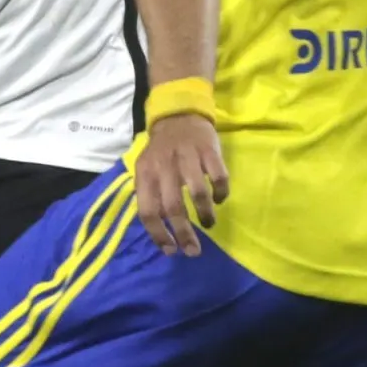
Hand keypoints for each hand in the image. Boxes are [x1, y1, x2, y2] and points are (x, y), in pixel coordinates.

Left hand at [134, 114, 229, 256]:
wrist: (179, 115)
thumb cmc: (162, 151)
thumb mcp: (146, 170)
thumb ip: (149, 195)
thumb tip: (157, 230)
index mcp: (146, 174)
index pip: (148, 211)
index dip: (158, 234)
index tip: (171, 250)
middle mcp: (164, 166)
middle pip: (173, 207)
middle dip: (184, 234)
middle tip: (193, 251)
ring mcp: (188, 157)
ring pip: (197, 193)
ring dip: (204, 214)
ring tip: (208, 223)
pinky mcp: (209, 150)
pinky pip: (219, 177)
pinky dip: (221, 193)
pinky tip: (220, 199)